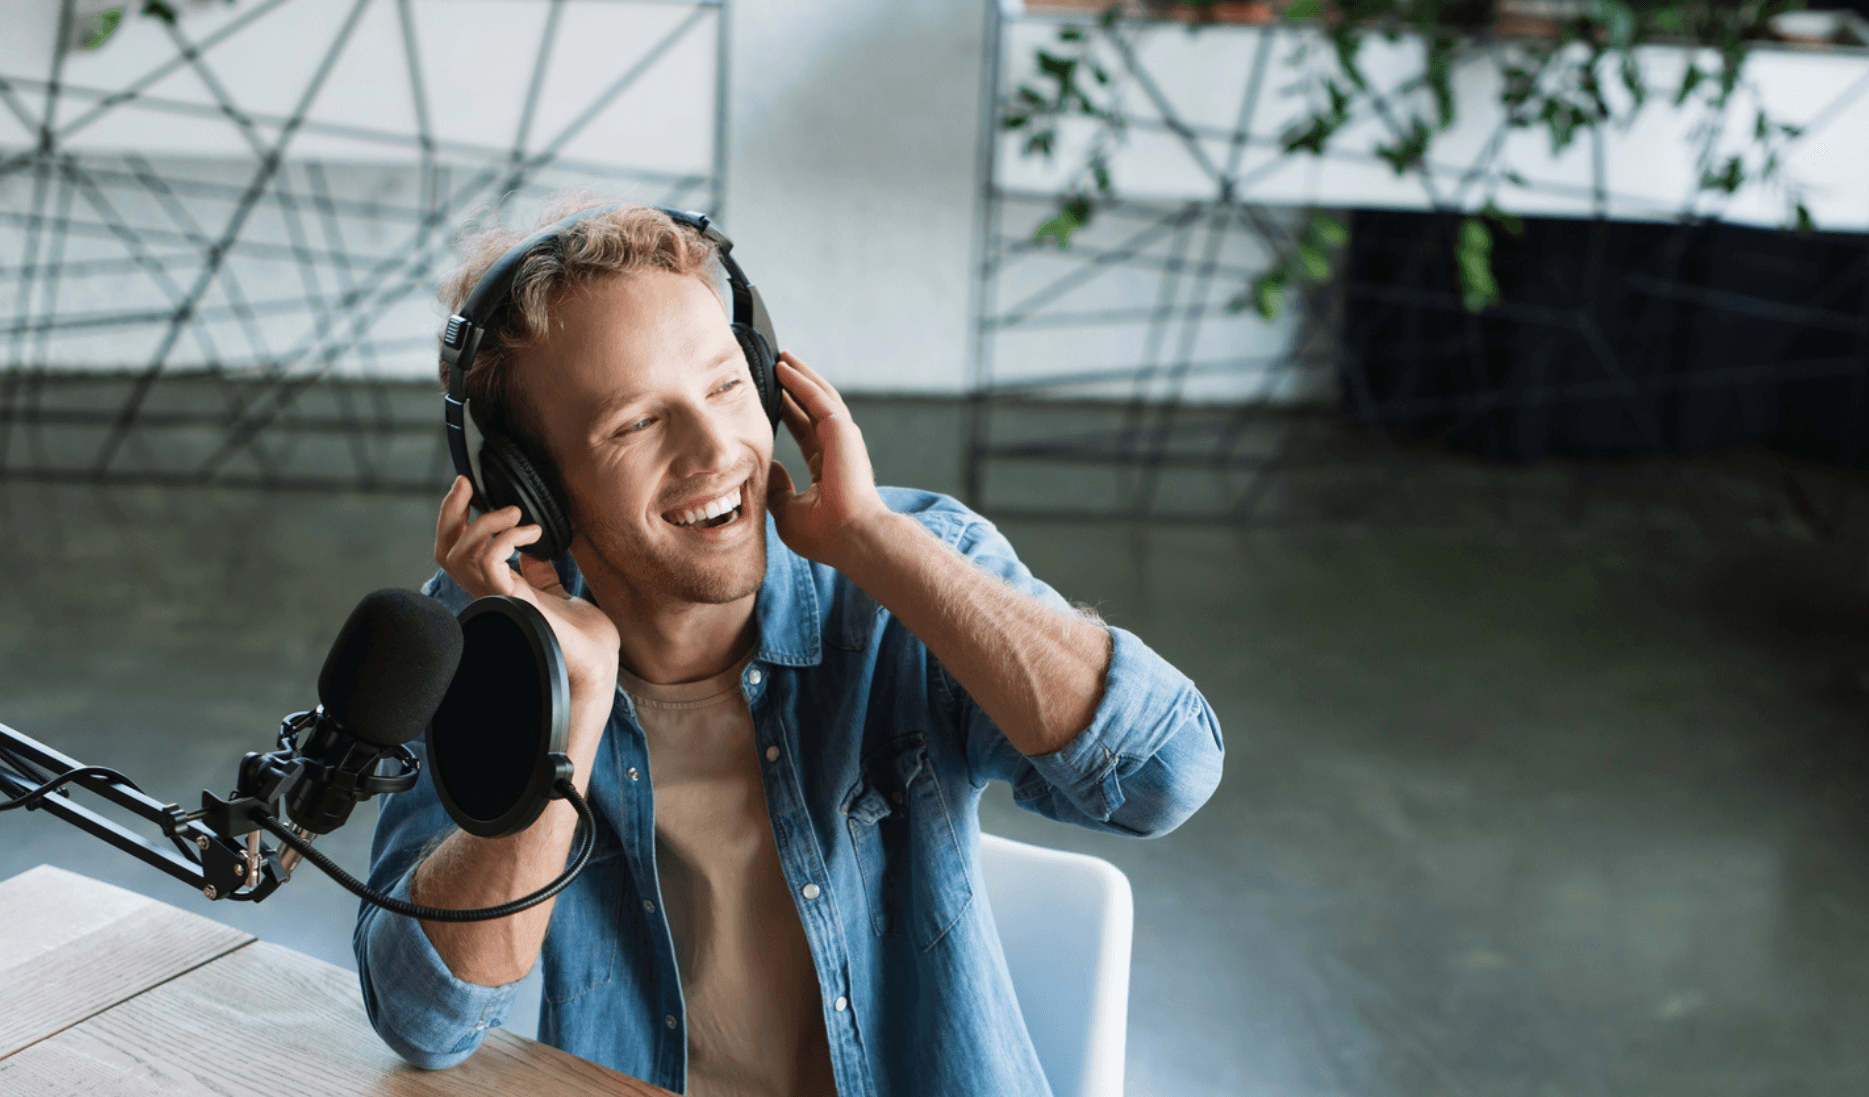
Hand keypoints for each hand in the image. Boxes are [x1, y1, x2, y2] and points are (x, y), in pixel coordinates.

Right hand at [433, 476, 619, 698]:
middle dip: (450, 512)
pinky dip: (508, 537)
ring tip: (518, 515)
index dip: (453, 520)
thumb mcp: (557, 594)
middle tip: (467, 484)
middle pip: (446, 551)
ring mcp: (500, 599)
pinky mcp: (514, 602)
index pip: (456, 553)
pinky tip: (534, 534)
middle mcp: (491, 594)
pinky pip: (490, 560)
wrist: (598, 663)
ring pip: (461, 553)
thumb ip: (540, 574)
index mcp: (498, 589)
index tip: (466, 490)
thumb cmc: (582, 635)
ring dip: (487, 522)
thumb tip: (533, 553)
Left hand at [766, 354, 894, 568]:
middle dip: (796, 389)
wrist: (851, 536)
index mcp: (827, 471)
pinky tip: (783, 367)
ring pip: (818, 397)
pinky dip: (800, 381)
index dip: (790, 415)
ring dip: (800, 376)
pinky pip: (817, 397)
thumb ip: (777, 488)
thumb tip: (768, 464)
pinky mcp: (841, 430)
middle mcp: (837, 450)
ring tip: (782, 358)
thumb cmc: (824, 534)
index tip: (773, 402)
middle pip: (813, 410)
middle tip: (778, 369)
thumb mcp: (787, 512)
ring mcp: (842, 439)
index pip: (806, 434)